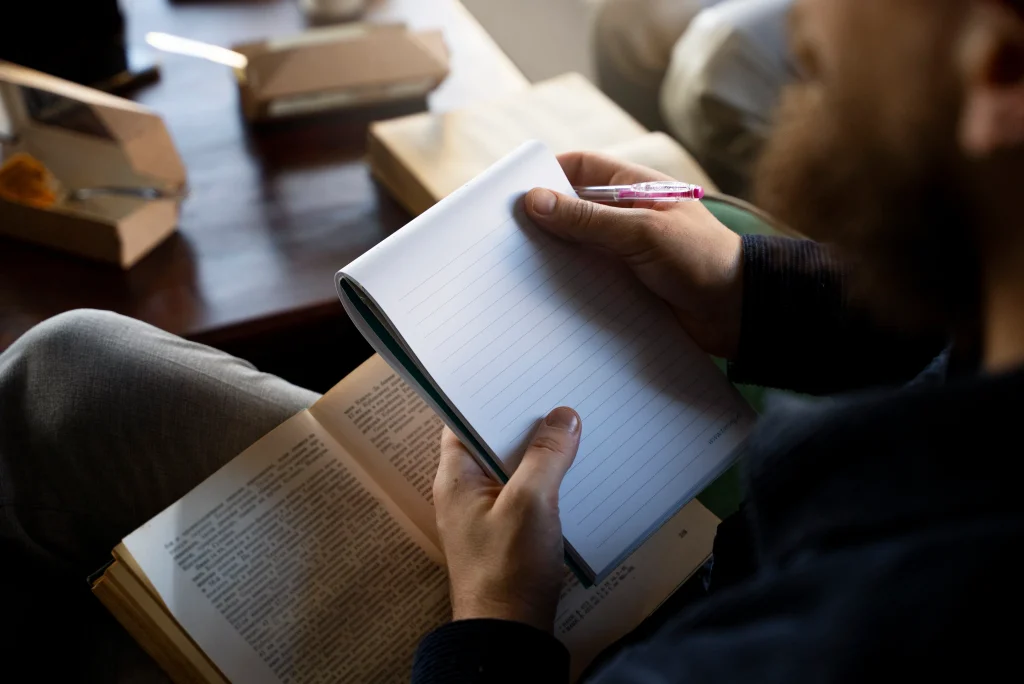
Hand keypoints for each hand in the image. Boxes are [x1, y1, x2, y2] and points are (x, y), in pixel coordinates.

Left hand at [433, 407, 581, 632]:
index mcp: (456, 478)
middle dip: (526, 424)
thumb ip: (546, 455)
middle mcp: (466, 492)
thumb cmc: (508, 569)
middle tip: (559, 400)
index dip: (491, 398)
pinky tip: (573, 474)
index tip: (522, 379)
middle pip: (494, 442)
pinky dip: (546, 481)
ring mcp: (486, 513)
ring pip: (513, 468)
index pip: (464, 421)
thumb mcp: (531, 502)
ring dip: (540, 454)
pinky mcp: (507, 532)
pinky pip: (526, 493)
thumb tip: (563, 416)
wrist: (509, 635)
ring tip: (573, 430)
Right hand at [526, 152, 743, 358]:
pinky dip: (568, 284)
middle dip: (542, 220)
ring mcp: (625, 250)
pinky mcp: (625, 284)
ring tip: (517, 269)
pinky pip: (588, 278)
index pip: (579, 167)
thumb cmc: (701, 260)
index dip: (546, 174)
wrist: (739, 313)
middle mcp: (626, 215)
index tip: (512, 193)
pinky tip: (545, 297)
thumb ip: (588, 218)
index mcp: (634, 187)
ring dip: (553, 257)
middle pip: (572, 208)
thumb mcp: (642, 232)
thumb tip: (534, 201)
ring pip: (576, 247)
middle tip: (505, 236)